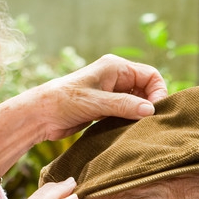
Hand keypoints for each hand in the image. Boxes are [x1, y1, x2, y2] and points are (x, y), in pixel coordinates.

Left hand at [29, 53, 168, 140]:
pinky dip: (129, 121)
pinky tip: (127, 131)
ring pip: (136, 102)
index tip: (154, 112)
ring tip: (137, 129)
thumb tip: (150, 110)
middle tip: (148, 124)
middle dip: (149, 105)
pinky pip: (125, 112)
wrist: (40, 115)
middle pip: (146, 89)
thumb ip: (124, 105)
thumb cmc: (64, 102)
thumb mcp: (96, 103)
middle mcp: (115, 77)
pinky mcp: (104, 108)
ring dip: (138, 115)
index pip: (150, 76)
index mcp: (115, 67)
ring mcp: (110, 93)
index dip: (158, 92)